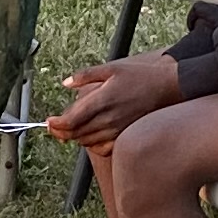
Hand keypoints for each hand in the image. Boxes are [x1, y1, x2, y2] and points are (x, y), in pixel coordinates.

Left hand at [49, 54, 180, 150]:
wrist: (168, 88)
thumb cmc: (140, 76)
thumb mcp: (111, 68)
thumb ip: (85, 75)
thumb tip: (66, 83)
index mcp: (101, 100)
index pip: (70, 121)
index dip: (56, 124)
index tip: (49, 121)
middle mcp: (108, 119)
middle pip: (75, 134)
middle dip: (61, 131)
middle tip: (55, 126)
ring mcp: (117, 130)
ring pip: (86, 142)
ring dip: (75, 137)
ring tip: (72, 128)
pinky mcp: (125, 137)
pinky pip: (102, 149)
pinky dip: (91, 145)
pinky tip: (90, 135)